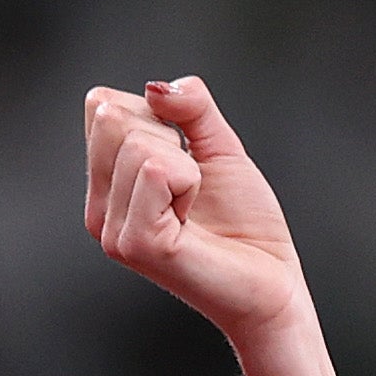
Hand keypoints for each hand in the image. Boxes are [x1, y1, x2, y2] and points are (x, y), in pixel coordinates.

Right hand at [84, 76, 307, 344]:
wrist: (276, 288)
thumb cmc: (248, 227)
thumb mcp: (220, 148)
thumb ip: (191, 107)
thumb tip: (156, 87)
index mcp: (107, 184)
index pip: (101, 104)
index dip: (156, 117)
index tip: (186, 163)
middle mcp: (98, 208)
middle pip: (111, 116)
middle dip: (169, 137)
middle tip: (194, 188)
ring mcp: (112, 230)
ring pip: (136, 142)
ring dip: (186, 165)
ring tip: (196, 208)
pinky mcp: (137, 244)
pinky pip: (156, 170)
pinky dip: (190, 182)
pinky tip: (194, 219)